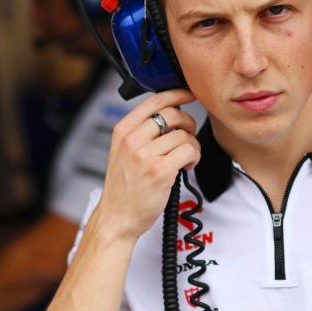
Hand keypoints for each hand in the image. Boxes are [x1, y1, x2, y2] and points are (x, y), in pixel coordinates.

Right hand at [90, 89, 200, 242]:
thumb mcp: (123, 151)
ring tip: (185, 158)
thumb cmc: (123, 187)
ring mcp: (145, 155)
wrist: (118, 216)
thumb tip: (171, 113)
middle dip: (188, 124)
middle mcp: (132, 140)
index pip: (154, 100)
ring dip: (192, 146)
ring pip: (184, 135)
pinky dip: (193, 157)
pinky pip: (188, 151)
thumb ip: (141, 131)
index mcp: (122, 130)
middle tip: (187, 137)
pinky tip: (186, 166)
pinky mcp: (159, 171)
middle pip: (173, 114)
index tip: (188, 95)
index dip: (177, 94)